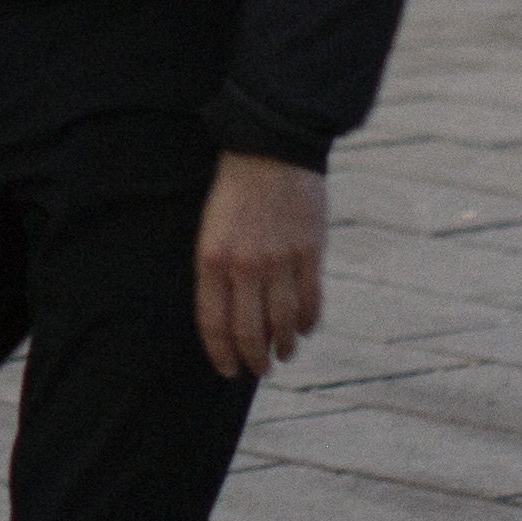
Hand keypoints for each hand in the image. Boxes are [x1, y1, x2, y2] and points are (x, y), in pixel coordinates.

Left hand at [193, 152, 327, 378]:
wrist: (271, 150)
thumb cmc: (234, 191)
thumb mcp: (210, 230)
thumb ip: (217, 272)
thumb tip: (229, 315)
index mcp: (213, 259)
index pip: (214, 323)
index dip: (221, 353)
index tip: (228, 370)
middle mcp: (245, 266)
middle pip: (250, 331)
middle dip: (254, 359)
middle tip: (258, 369)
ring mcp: (280, 261)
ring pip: (283, 322)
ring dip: (284, 346)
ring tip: (283, 355)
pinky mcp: (310, 253)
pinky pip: (311, 300)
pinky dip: (308, 322)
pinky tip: (304, 329)